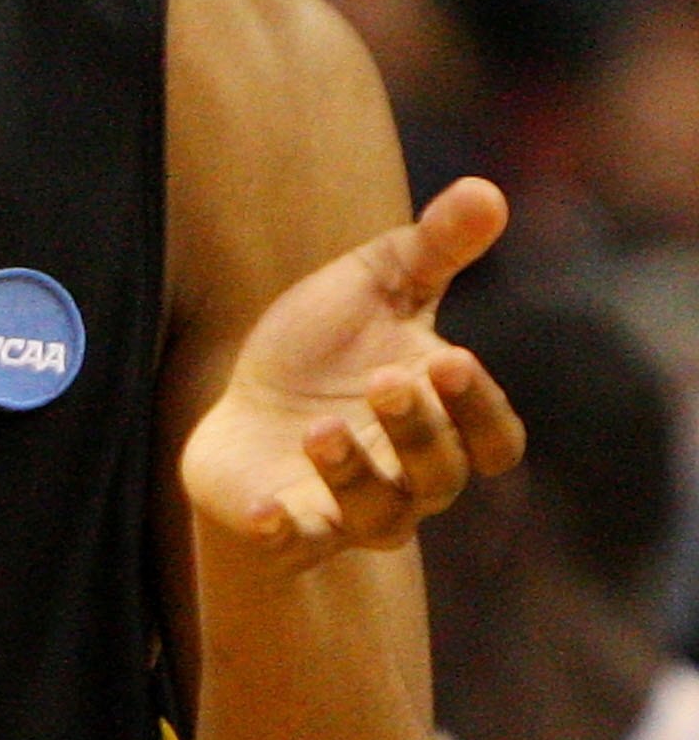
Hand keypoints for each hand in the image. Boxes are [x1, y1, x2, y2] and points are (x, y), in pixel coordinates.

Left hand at [180, 178, 524, 569]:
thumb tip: (488, 191)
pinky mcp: (287, 532)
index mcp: (444, 424)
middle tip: (383, 380)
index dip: (481, 410)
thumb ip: (434, 246)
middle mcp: (410, 481)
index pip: (495, 441)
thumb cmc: (326, 348)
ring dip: (354, 474)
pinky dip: (282, 531)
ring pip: (381, 518)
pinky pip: (294, 548)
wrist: (244, 407)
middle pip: (440, 477)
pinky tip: (265, 509)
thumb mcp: (376, 284)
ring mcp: (349, 513)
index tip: (451, 359)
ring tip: (319, 427)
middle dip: (417, 430)